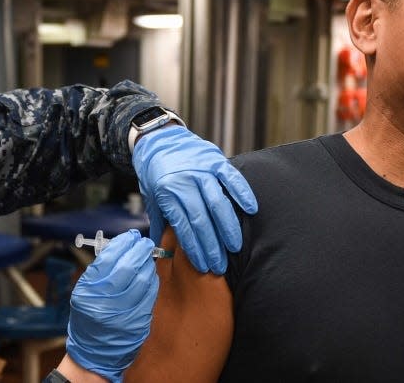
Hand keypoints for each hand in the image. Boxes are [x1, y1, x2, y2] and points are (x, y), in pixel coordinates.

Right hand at [66, 229, 159, 382]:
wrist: (94, 352)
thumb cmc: (87, 318)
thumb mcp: (84, 290)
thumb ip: (101, 268)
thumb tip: (122, 245)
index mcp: (90, 291)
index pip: (111, 257)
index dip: (124, 243)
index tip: (131, 237)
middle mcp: (107, 301)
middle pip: (130, 266)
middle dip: (139, 249)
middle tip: (143, 242)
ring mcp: (126, 312)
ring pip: (144, 278)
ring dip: (148, 263)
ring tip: (145, 257)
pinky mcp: (140, 320)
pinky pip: (151, 293)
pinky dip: (152, 279)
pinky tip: (148, 274)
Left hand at [133, 126, 257, 273]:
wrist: (158, 138)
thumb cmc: (155, 172)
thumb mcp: (152, 196)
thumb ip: (161, 221)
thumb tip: (162, 249)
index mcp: (167, 192)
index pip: (184, 227)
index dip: (195, 249)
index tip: (204, 265)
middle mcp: (185, 181)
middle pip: (202, 220)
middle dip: (212, 246)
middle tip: (219, 265)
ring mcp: (202, 170)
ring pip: (218, 204)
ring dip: (228, 228)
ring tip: (234, 247)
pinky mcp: (215, 159)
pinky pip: (232, 178)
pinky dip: (242, 193)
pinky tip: (251, 210)